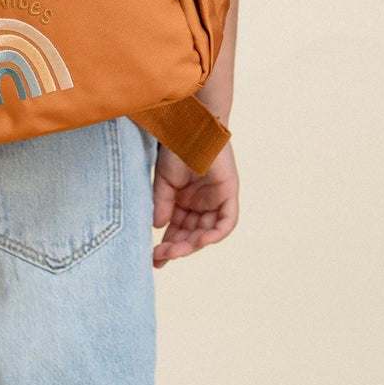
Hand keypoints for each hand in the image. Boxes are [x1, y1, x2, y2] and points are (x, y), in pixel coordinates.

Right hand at [152, 140, 238, 265]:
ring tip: (175, 250)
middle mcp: (202, 204)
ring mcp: (216, 200)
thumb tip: (157, 228)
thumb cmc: (176, 149)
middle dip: (177, 247)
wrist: (187, 125)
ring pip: (208, 232)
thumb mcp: (163, 182)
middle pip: (192, 235)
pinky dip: (216, 233)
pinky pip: (227, 222)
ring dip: (193, 244)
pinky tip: (201, 240)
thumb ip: (161, 204)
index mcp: (185, 202)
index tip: (154, 258)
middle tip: (161, 256)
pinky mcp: (229, 193)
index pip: (178, 230)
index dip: (167, 245)